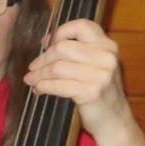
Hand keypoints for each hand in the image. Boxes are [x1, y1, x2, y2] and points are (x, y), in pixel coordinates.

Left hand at [23, 19, 144, 145]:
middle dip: (42, 59)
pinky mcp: (92, 92)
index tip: (46, 43)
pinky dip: (43, 87)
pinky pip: (58, 85)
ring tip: (31, 80)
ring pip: (57, 67)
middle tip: (32, 68)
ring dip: (38, 75)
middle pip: (62, 48)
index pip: (81, 26)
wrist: (114, 119)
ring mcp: (101, 74)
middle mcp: (107, 57)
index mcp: (108, 46)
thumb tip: (47, 42)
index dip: (59, 32)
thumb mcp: (95, 65)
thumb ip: (79, 51)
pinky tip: (38, 90)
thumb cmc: (98, 90)